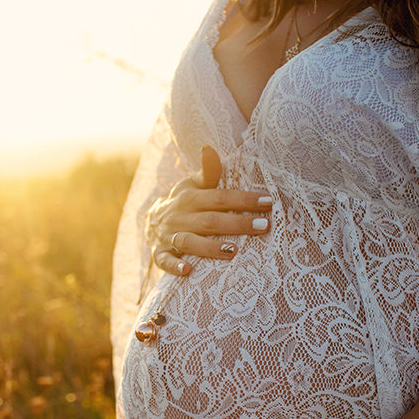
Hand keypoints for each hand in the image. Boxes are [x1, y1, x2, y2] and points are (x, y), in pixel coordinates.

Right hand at [147, 145, 272, 275]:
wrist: (150, 222)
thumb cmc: (183, 202)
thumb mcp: (192, 184)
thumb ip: (208, 172)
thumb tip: (209, 148)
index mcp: (190, 198)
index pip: (220, 198)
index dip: (244, 200)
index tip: (268, 201)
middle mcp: (180, 216)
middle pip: (210, 221)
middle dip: (237, 224)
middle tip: (264, 226)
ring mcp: (169, 236)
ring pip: (189, 242)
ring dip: (210, 247)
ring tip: (234, 251)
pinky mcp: (159, 254)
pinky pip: (165, 261)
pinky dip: (175, 266)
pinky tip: (189, 270)